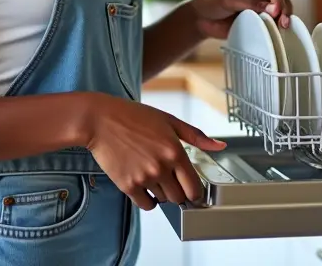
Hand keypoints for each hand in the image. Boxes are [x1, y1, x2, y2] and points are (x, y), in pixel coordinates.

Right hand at [83, 93, 225, 210]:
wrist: (100, 121)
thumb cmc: (133, 117)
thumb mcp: (169, 120)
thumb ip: (196, 136)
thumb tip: (220, 146)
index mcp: (175, 151)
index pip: (194, 187)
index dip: (195, 190)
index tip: (191, 189)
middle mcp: (162, 167)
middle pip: (180, 197)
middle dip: (178, 190)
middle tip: (169, 178)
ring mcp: (144, 178)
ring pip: (163, 200)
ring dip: (161, 192)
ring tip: (151, 172)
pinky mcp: (128, 185)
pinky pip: (146, 205)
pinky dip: (147, 199)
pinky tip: (143, 183)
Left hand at [186, 0, 293, 39]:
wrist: (200, 18)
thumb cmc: (212, 2)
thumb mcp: (229, 0)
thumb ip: (250, 4)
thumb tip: (273, 9)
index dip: (279, 1)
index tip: (276, 13)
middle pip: (282, 1)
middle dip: (286, 11)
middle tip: (284, 23)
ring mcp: (260, 10)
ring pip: (280, 14)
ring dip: (283, 21)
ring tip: (281, 30)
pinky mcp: (257, 23)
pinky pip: (271, 25)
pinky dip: (276, 30)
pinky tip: (276, 34)